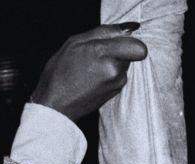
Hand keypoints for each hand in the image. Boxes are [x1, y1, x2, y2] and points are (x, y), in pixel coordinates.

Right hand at [31, 23, 148, 121]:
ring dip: (112, 60)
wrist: (56, 104)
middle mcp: (115, 70)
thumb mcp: (74, 43)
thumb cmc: (60, 73)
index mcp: (105, 55)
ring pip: (124, 63)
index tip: (118, 40)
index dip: (130, 41)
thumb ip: (102, 32)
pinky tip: (93, 76)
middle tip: (94, 53)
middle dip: (117, 49)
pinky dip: (109, 72)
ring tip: (90, 66)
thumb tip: (125, 29)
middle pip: (131, 52)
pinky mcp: (117, 91)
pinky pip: (119, 74)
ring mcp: (118, 83)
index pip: (138, 48)